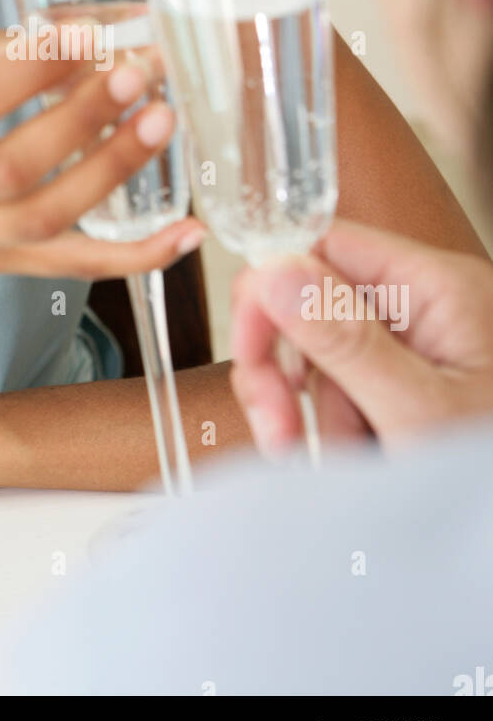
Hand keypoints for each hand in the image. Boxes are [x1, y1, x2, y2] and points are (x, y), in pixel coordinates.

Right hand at [0, 28, 203, 293]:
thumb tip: (81, 30)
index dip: (31, 69)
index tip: (88, 34)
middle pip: (9, 167)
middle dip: (78, 120)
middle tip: (135, 74)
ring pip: (44, 218)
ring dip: (110, 171)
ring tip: (161, 122)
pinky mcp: (0, 265)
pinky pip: (71, 267)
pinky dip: (135, 256)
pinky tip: (184, 233)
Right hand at [229, 218, 492, 453]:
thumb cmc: (490, 473)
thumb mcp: (417, 411)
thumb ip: (344, 339)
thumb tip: (275, 271)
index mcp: (438, 287)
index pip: (326, 247)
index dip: (273, 291)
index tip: (250, 350)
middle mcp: (427, 307)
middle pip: (313, 308)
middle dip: (289, 374)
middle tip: (281, 430)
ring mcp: (418, 349)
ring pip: (324, 361)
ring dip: (317, 418)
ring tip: (348, 462)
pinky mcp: (410, 388)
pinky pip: (345, 392)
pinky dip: (336, 430)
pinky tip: (353, 461)